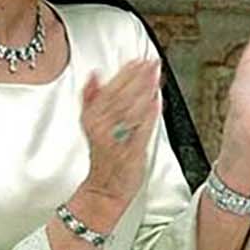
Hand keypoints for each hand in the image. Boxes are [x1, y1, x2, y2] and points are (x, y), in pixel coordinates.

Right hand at [79, 58, 161, 210]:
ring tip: (157, 75)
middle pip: (121, 96)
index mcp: (91, 118)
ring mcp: (115, 140)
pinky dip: (149, 114)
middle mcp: (101, 128)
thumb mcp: (92, 124)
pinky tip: (158, 100)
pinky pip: (140, 129)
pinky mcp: (130, 151)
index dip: (125, 72)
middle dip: (138, 77)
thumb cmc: (105, 157)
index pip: (109, 89)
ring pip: (131, 109)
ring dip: (145, 90)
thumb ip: (92, 98)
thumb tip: (94, 74)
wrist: (104, 190)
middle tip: (152, 62)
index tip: (139, 59)